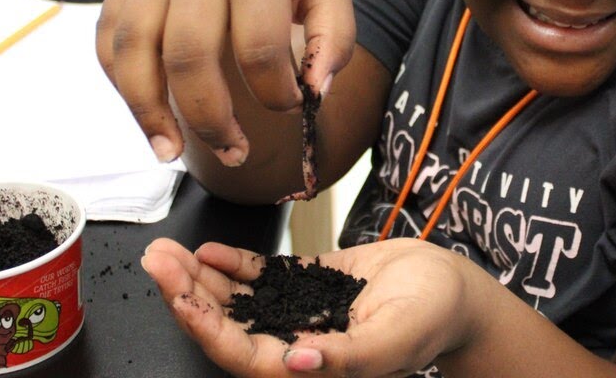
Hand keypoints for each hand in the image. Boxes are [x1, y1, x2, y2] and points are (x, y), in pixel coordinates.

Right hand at [95, 0, 355, 166]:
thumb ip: (336, 38)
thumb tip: (316, 93)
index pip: (259, 45)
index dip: (277, 91)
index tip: (293, 105)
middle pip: (189, 55)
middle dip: (210, 118)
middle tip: (236, 154)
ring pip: (133, 51)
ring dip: (147, 112)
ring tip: (171, 154)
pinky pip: (107, 41)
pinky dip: (120, 84)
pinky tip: (148, 116)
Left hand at [141, 238, 480, 376]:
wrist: (458, 288)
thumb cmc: (435, 316)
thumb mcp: (396, 337)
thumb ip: (347, 356)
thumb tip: (294, 361)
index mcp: (313, 370)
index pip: (243, 355)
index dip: (205, 327)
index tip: (178, 292)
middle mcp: (297, 346)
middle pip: (228, 328)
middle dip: (188, 295)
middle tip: (158, 258)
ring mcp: (300, 314)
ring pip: (237, 303)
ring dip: (201, 279)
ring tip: (169, 250)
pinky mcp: (309, 286)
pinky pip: (263, 279)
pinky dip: (235, 266)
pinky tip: (211, 250)